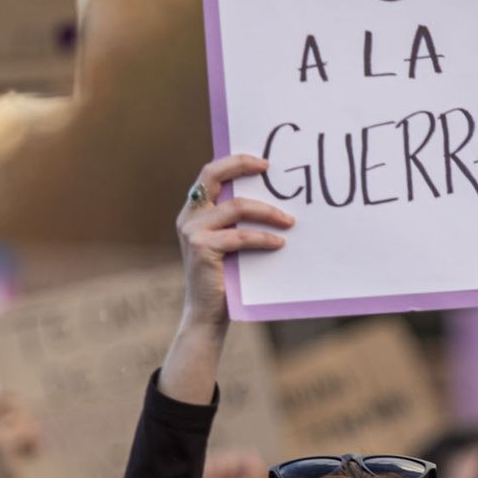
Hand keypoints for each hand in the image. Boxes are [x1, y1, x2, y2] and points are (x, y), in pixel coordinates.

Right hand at [176, 153, 292, 331]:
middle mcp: (188, 217)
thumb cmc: (225, 278)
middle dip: (241, 165)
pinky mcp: (202, 248)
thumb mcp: (228, 242)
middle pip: (213, 175)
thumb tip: (274, 198)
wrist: (208, 314)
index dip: (235, 162)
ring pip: (235, 206)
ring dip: (267, 212)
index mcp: (193, 211)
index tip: (263, 163)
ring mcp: (192, 231)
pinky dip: (264, 238)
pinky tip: (279, 243)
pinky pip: (241, 236)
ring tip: (289, 221)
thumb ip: (236, 221)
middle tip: (269, 168)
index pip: (210, 173)